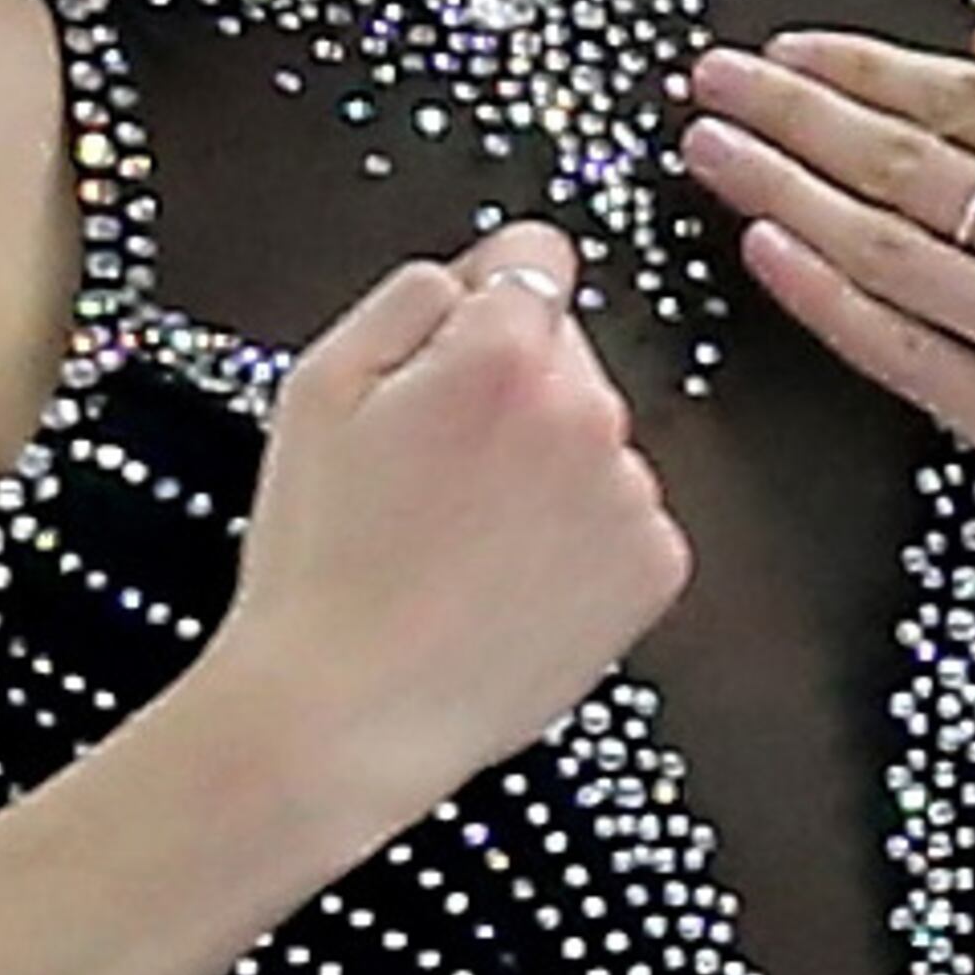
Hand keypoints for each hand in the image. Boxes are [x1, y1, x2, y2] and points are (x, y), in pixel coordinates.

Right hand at [211, 215, 694, 838]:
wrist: (346, 716)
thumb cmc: (321, 564)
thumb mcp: (319, 388)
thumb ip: (411, 298)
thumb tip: (476, 273)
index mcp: (504, 354)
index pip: (535, 259)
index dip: (481, 304)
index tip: (450, 361)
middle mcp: (588, 412)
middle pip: (566, 357)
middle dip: (512, 394)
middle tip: (432, 477)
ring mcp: (631, 494)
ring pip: (594, 442)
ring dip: (547, 473)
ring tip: (463, 545)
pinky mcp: (654, 569)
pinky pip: (622, 521)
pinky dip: (578, 545)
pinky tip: (506, 585)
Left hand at [676, 16, 974, 570]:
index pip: (964, 97)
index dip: (860, 69)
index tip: (784, 51)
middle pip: (904, 160)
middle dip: (790, 114)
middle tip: (703, 82)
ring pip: (885, 247)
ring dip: (779, 192)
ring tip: (705, 153)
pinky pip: (898, 349)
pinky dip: (825, 296)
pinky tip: (764, 251)